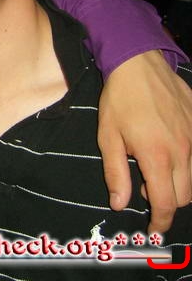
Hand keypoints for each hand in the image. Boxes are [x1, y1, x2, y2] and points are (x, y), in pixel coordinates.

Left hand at [98, 50, 191, 231]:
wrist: (139, 64)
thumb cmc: (119, 100)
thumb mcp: (108, 137)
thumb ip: (116, 173)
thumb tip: (120, 204)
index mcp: (157, 156)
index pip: (166, 203)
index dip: (160, 221)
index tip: (153, 228)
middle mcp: (183, 150)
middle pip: (184, 196)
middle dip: (166, 201)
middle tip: (144, 187)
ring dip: (176, 183)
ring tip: (153, 166)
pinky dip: (185, 163)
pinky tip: (166, 148)